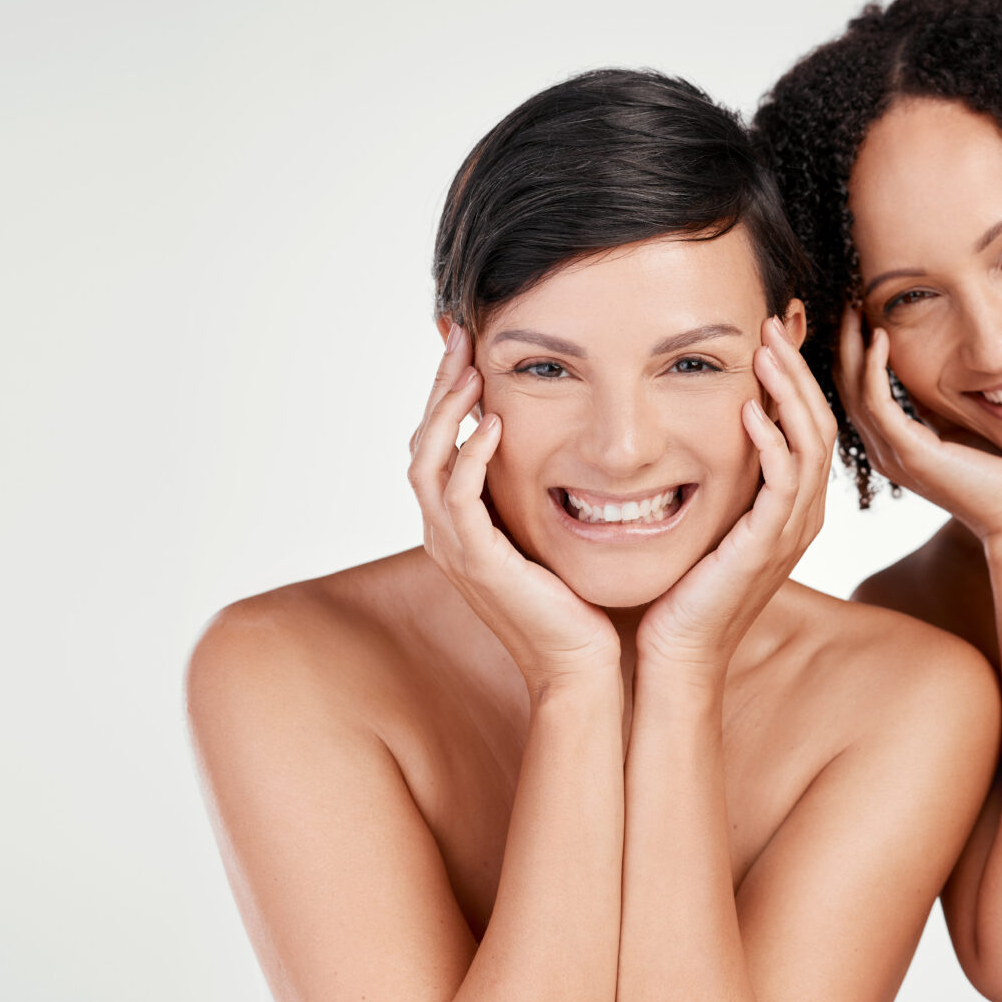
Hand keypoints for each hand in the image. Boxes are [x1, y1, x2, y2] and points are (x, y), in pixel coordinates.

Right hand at [409, 326, 619, 691]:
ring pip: (428, 462)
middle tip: (459, 334)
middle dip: (439, 386)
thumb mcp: (549, 533)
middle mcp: (445, 533)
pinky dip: (469, 455)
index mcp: (457, 525)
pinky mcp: (477, 563)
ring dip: (446, 410)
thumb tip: (560, 444)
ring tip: (470, 368)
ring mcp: (454, 549)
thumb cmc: (574, 604)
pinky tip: (490, 422)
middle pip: (422, 442)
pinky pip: (458, 498)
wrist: (579, 667)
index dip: (446, 392)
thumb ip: (537, 492)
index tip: (466, 344)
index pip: (437, 443)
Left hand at [635, 318, 834, 675]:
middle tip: (771, 325)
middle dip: (796, 370)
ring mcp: (789, 531)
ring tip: (766, 350)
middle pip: (818, 423)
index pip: (806, 426)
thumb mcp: (704, 522)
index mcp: (789, 507)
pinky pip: (783, 482)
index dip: (793, 378)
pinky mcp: (767, 545)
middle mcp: (800, 515)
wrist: (679, 655)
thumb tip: (689, 434)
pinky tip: (751, 411)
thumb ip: (714, 481)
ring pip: (809, 443)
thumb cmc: (682, 592)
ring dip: (788, 392)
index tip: (768, 337)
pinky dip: (771, 441)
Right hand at [836, 304, 1001, 542]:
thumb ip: (927, 406)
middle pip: (840, 389)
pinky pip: (878, 402)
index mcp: (887, 445)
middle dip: (836, 344)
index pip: (851, 392)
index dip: (846, 352)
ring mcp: (890, 454)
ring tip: (851, 310)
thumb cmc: (992, 471)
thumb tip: (919, 374)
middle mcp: (880, 451)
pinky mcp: (909, 452)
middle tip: (838, 302)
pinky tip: (879, 336)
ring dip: (849, 347)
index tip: (850, 313)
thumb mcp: (949, 428)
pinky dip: (875, 366)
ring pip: (851, 392)